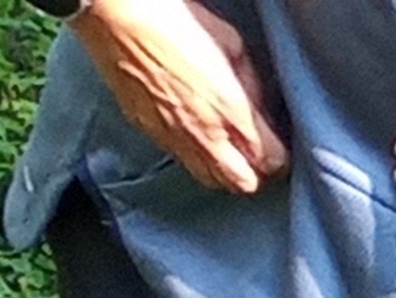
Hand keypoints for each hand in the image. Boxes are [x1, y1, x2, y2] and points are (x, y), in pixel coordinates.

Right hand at [72, 0, 288, 195]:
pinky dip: (196, 158)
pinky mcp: (148, 132)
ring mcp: (173, 137)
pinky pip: (181, 161)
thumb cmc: (173, 21)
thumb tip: (262, 110)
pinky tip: (197, 136)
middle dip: (257, 174)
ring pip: (211, 180)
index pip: (271, 162)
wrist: (114, 15)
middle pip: (243, 184)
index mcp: (231, 111)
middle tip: (258, 155)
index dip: (280, 158)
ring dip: (226, 172)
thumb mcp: (231, 44)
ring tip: (229, 151)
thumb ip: (252, 85)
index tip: (279, 146)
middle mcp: (204, 134)